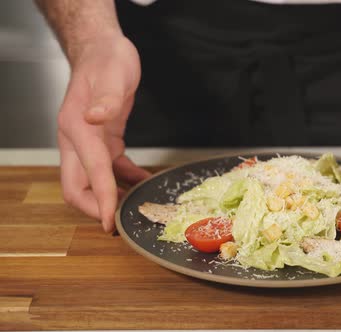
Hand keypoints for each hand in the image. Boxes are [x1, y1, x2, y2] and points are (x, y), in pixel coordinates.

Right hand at [58, 34, 149, 231]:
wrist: (101, 49)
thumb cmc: (106, 60)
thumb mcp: (112, 75)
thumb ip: (107, 98)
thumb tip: (97, 117)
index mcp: (76, 127)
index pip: (89, 172)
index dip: (100, 199)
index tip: (109, 222)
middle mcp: (77, 139)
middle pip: (76, 186)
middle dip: (94, 208)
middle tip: (119, 223)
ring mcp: (88, 142)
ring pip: (92, 182)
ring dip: (110, 198)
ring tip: (136, 209)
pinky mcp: (103, 140)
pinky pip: (110, 169)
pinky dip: (125, 179)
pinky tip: (144, 183)